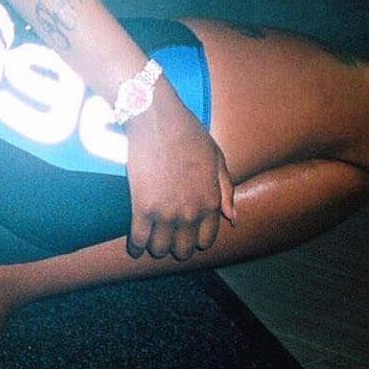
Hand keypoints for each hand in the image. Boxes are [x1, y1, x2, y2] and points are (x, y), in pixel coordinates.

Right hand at [122, 85, 235, 261]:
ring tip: (150, 239)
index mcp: (211, 202)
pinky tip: (135, 245)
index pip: (206, 240)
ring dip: (156, 247)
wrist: (156, 118)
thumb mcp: (217, 158)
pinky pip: (139, 239)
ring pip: (160, 248)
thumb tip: (233, 218)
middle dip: (176, 247)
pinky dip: (136, 246)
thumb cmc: (188, 133)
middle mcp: (191, 214)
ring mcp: (166, 212)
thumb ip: (226, 190)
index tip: (186, 233)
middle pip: (183, 250)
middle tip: (167, 237)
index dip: (195, 239)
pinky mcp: (142, 207)